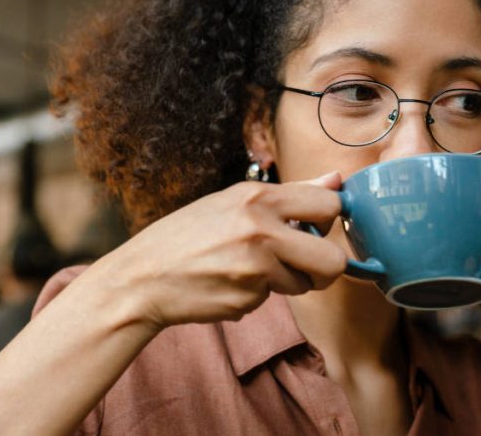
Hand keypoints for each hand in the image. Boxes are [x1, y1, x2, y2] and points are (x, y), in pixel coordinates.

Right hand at [89, 172, 346, 329]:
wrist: (142, 277)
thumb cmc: (186, 236)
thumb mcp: (232, 202)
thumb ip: (289, 194)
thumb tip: (337, 179)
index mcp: (257, 197)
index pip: (329, 204)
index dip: (328, 222)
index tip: (314, 230)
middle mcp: (259, 229)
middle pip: (334, 260)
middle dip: (325, 269)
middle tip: (304, 266)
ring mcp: (254, 268)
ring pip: (303, 285)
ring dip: (284, 283)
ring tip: (246, 270)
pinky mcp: (246, 299)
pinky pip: (270, 300)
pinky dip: (254, 296)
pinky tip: (226, 284)